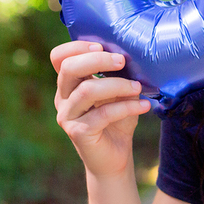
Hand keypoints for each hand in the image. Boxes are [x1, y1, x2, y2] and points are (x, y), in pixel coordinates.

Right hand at [51, 41, 151, 177]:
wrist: (115, 157)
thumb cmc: (117, 121)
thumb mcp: (119, 94)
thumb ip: (119, 76)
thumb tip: (133, 60)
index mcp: (69, 84)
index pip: (59, 58)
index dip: (76, 47)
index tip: (101, 45)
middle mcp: (63, 98)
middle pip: (69, 69)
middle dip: (97, 60)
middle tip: (121, 61)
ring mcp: (67, 116)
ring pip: (87, 91)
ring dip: (116, 85)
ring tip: (138, 87)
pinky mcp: (78, 132)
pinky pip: (102, 114)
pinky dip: (126, 107)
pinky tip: (144, 105)